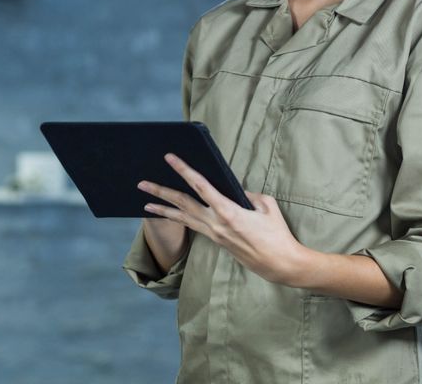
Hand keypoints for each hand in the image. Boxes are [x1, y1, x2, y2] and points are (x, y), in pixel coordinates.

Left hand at [138, 153, 305, 284]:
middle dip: (161, 192)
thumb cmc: (277, 234)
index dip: (184, 170)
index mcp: (228, 211)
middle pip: (182, 204)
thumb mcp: (266, 206)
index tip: (170, 158)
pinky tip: (170, 216)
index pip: (200, 186)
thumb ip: (248, 195)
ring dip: (163, 210)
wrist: (279, 264)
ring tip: (145, 203)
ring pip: (183, 218)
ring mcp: (214, 234)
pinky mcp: (216, 241)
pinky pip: (192, 226)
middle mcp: (215, 223)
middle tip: (142, 183)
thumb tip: (234, 191)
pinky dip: (178, 220)